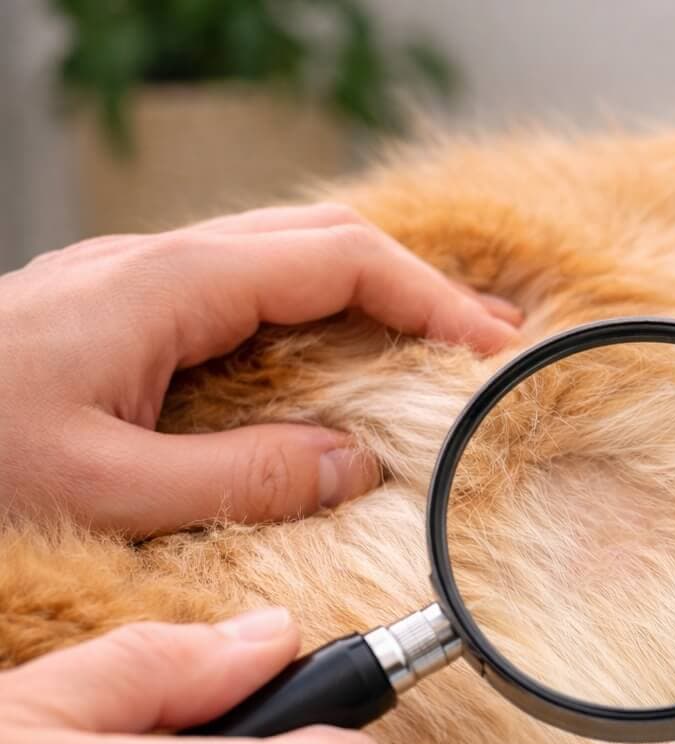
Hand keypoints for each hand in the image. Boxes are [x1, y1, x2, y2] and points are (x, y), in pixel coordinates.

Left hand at [0, 203, 523, 536]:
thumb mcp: (102, 492)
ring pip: (278, 258)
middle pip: (317, 239)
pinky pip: (238, 294)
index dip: (428, 299)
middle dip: (415, 283)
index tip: (490, 350)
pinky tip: (329, 361)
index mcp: (161, 289)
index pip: (335, 260)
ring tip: (430, 348)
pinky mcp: (111, 318)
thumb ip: (241, 475)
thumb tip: (351, 462)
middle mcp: (149, 269)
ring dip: (366, 295)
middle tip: (486, 341)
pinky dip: (310, 316)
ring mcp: (128, 287)